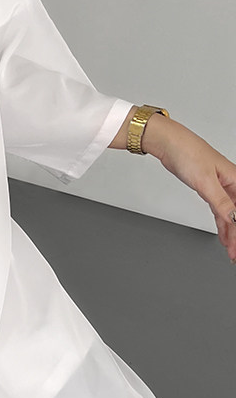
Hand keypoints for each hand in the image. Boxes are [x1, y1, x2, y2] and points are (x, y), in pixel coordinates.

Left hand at [142, 115, 235, 262]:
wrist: (169, 143)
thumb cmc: (187, 153)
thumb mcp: (204, 181)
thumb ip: (220, 201)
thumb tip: (233, 217)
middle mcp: (231, 184)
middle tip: (235, 254)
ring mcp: (220, 187)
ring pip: (229, 215)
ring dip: (231, 233)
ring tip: (231, 250)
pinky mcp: (208, 188)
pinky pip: (219, 210)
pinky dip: (222, 223)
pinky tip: (224, 234)